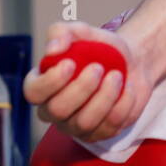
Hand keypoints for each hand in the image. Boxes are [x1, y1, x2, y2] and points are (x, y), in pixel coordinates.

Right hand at [22, 21, 154, 142]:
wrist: (132, 61)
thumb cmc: (100, 48)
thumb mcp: (80, 31)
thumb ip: (61, 32)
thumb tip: (53, 49)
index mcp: (43, 86)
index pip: (33, 92)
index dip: (50, 82)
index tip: (70, 63)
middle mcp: (54, 110)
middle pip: (57, 110)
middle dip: (80, 88)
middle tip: (98, 68)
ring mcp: (76, 125)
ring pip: (83, 123)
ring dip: (103, 97)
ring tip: (116, 76)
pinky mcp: (100, 133)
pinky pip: (109, 127)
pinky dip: (122, 105)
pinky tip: (128, 88)